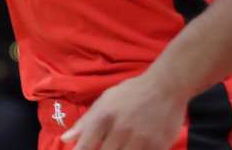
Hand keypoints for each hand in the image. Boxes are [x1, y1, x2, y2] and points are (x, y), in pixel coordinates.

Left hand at [60, 73, 185, 149]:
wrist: (166, 86)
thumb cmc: (131, 93)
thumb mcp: (105, 101)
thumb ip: (85, 122)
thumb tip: (65, 139)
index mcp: (104, 116)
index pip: (86, 145)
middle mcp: (120, 129)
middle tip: (104, 147)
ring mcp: (140, 139)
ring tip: (119, 146)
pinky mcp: (158, 146)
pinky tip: (134, 147)